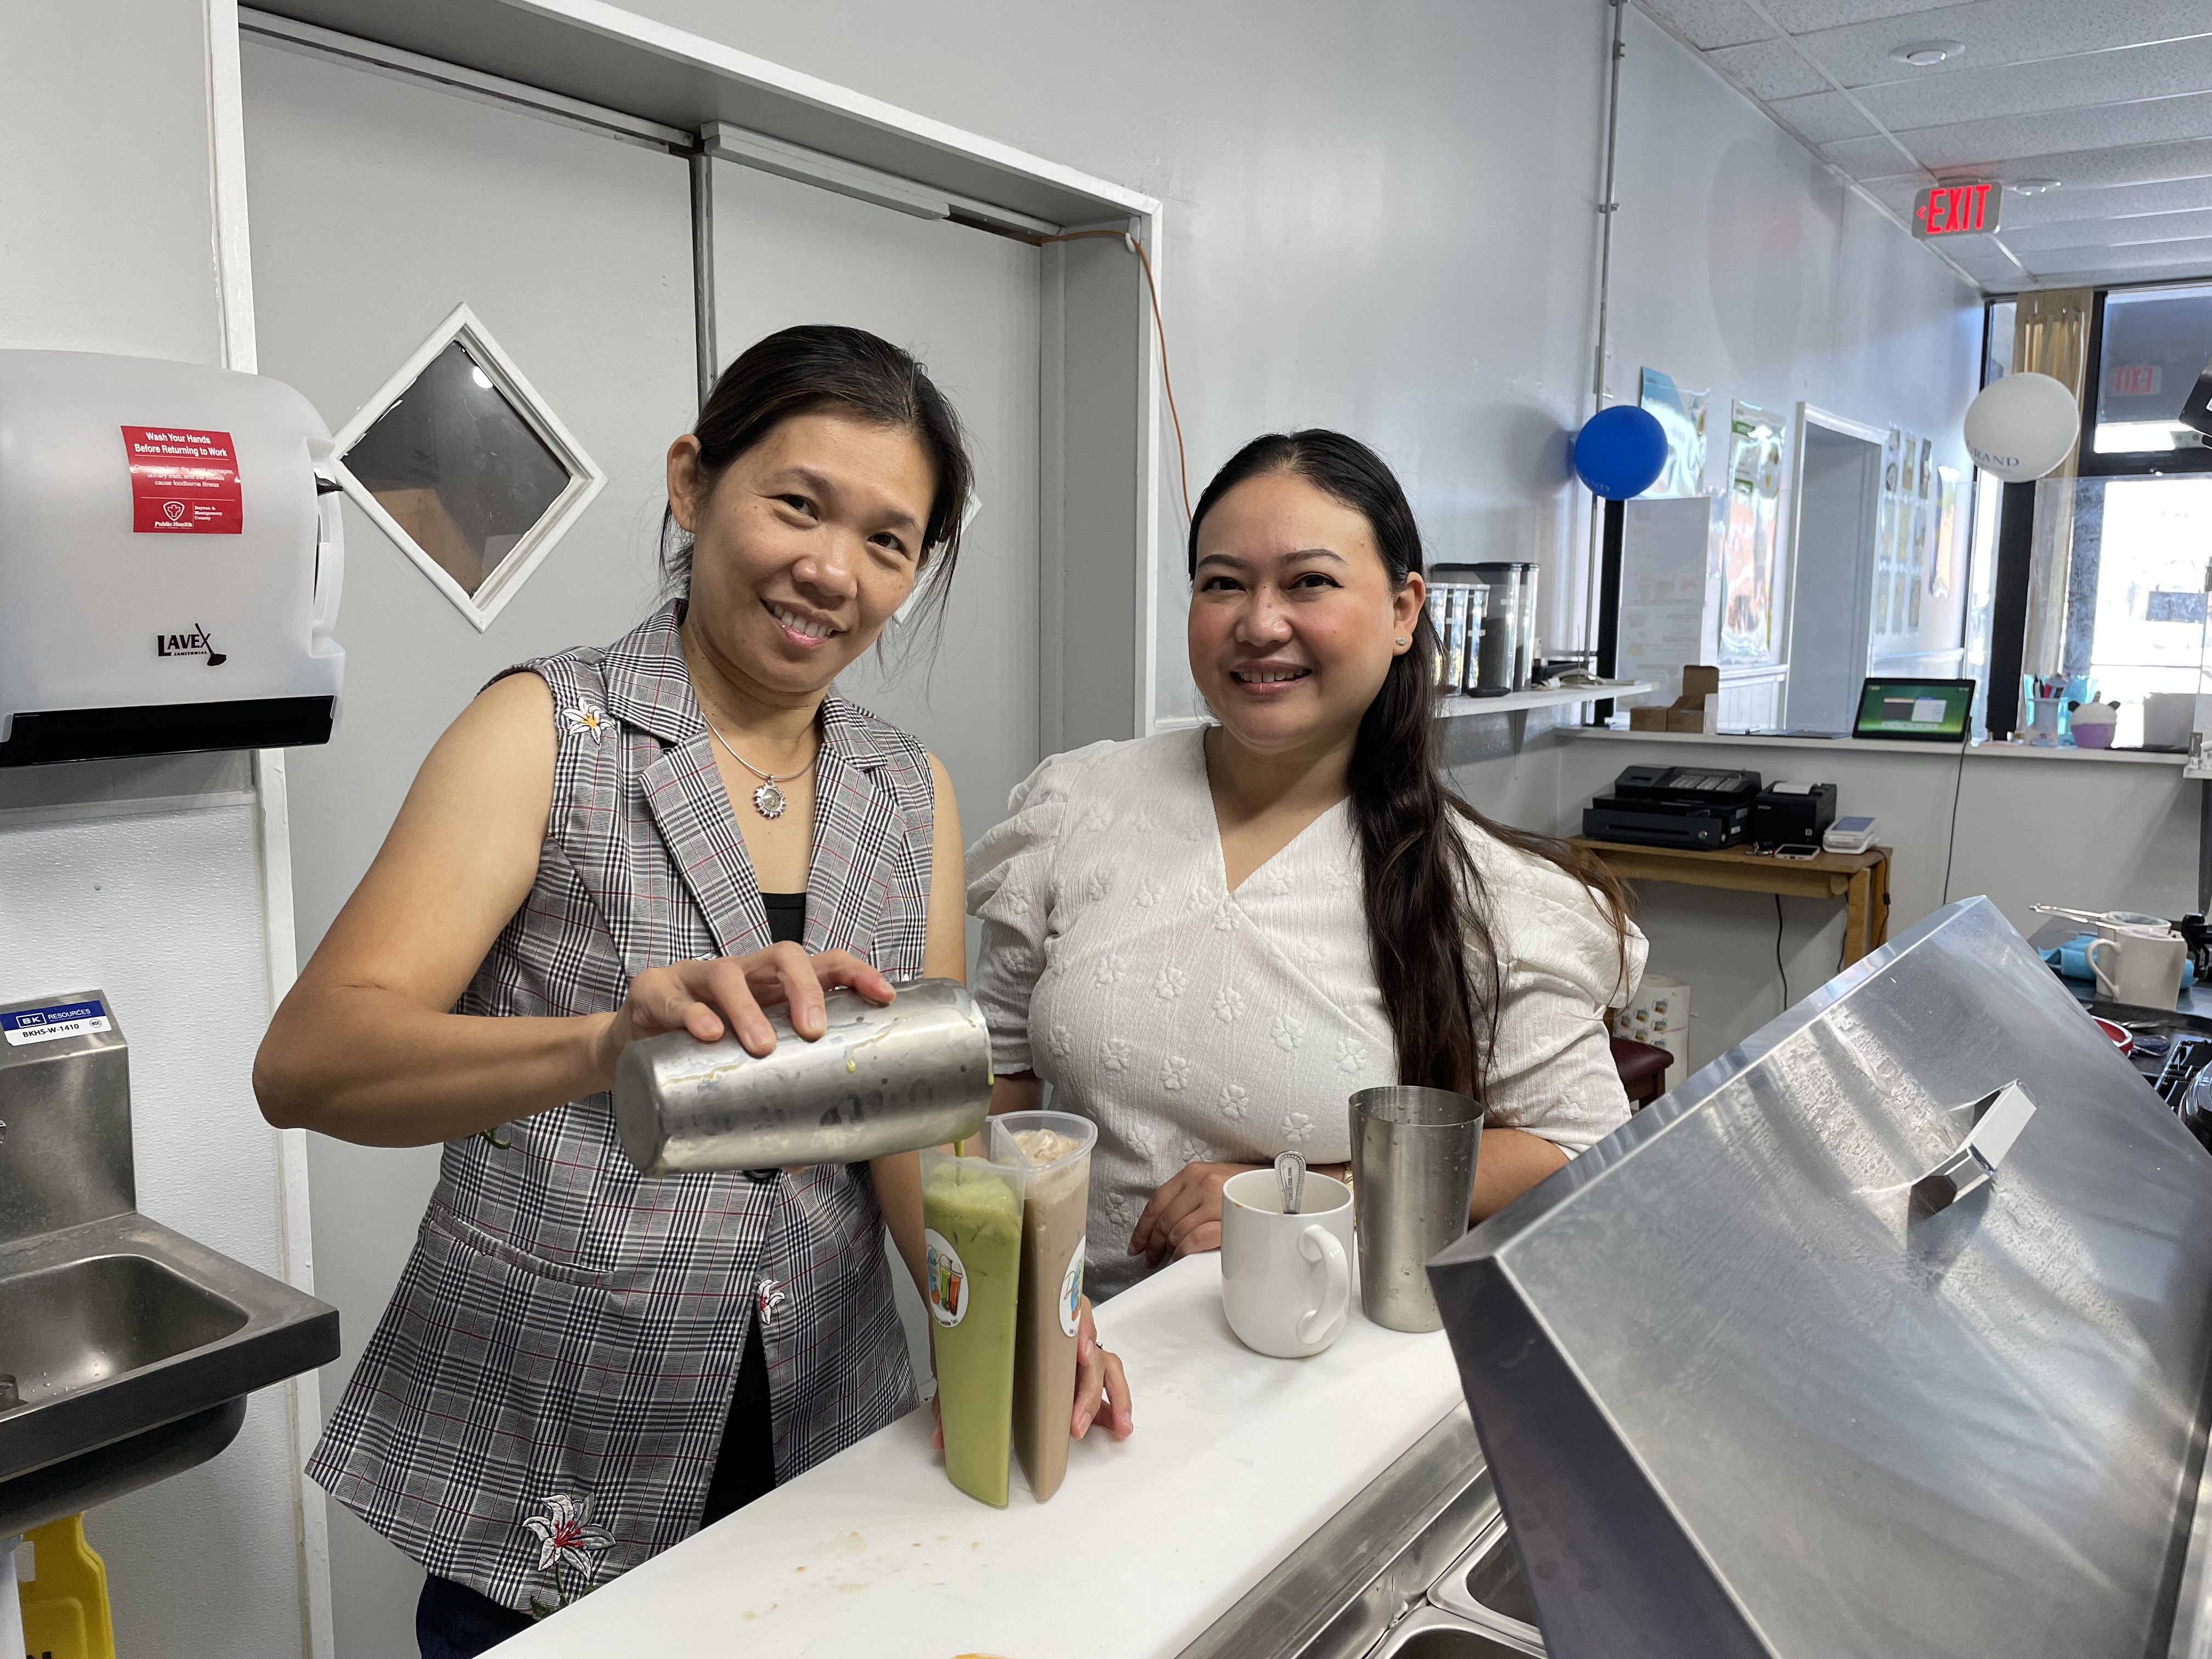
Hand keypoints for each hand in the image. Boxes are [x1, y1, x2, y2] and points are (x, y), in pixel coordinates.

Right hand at [592, 943, 893, 1079]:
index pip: (822, 964)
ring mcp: (696, 977)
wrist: (625, 1049)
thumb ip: (767, 1105)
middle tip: (814, 1031)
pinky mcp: (654, 990)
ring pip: (729, 974)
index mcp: (771, 987)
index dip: (856, 973)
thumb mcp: (738, 1071)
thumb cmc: (697, 1056)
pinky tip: (705, 1033)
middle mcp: (740, 972)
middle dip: (806, 988)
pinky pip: (673, 996)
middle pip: (782, 956)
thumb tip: (802, 1159)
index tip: (884, 997)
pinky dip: (691, 1013)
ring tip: (761, 1046)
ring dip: (749, 1008)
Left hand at [924, 1299, 1130, 1446]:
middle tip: (1075, 1423)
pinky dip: (1112, 1403)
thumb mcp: (959, 1360)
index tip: (1079, 1354)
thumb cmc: (970, 1328)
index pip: (1068, 1308)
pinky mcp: (1076, 1370)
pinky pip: (1104, 1382)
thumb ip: (951, 1397)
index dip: (1079, 1329)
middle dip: (1087, 1389)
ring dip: (1115, 1396)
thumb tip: (941, 1438)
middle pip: (1088, 1350)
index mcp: (1035, 1314)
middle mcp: (1061, 1329)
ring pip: (1105, 1365)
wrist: (969, 1314)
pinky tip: (1117, 1427)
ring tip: (1120, 1428)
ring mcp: (1072, 1349)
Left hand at [1127, 1161, 1261, 1267]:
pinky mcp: (1228, 1219)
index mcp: (1193, 1172)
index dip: (1142, 1228)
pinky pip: (1195, 1240)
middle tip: (1150, 1259)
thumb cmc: (1247, 1188)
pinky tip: (1182, 1258)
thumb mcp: (1213, 1181)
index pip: (1157, 1201)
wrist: (1281, 1187)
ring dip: (1168, 1251)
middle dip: (1153, 1244)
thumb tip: (1164, 1225)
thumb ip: (1189, 1196)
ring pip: (1177, 1231)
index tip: (1136, 1245)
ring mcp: (1215, 1200)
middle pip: (1164, 1220)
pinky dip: (1184, 1252)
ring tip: (1168, 1260)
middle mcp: (1202, 1183)